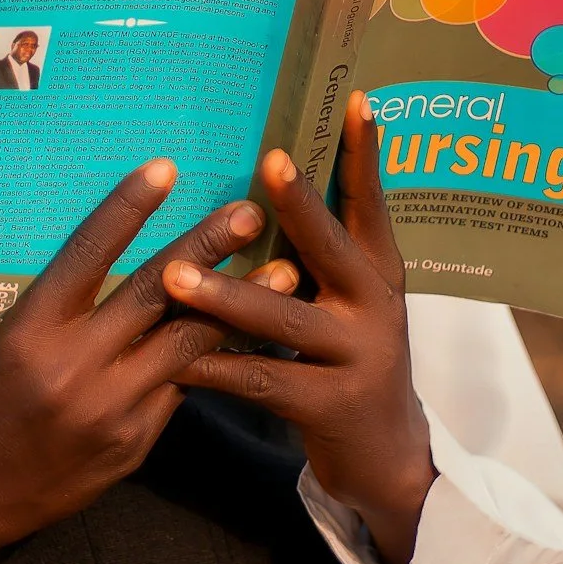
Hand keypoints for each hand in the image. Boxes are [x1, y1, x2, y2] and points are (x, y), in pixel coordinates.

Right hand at [0, 162, 260, 563]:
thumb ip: (53, 305)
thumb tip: (114, 255)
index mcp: (29, 332)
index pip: (85, 256)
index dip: (126, 210)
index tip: (164, 169)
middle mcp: (72, 368)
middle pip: (153, 295)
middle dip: (207, 249)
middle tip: (251, 211)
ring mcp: (109, 410)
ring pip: (186, 345)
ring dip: (237, 305)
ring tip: (280, 272)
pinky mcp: (134, 444)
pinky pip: (181, 389)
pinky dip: (211, 356)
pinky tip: (249, 331)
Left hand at [161, 94, 434, 563]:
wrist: (389, 461)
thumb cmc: (348, 362)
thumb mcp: (346, 304)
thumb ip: (316, 257)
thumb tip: (270, 184)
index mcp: (379, 273)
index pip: (372, 204)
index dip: (365, 155)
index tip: (357, 102)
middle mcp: (377, 307)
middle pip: (334, 248)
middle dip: (301, 205)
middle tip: (268, 165)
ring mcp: (357, 358)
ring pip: (283, 319)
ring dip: (225, 297)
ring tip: (174, 278)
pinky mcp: (328, 407)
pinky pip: (260, 380)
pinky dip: (214, 369)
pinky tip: (175, 362)